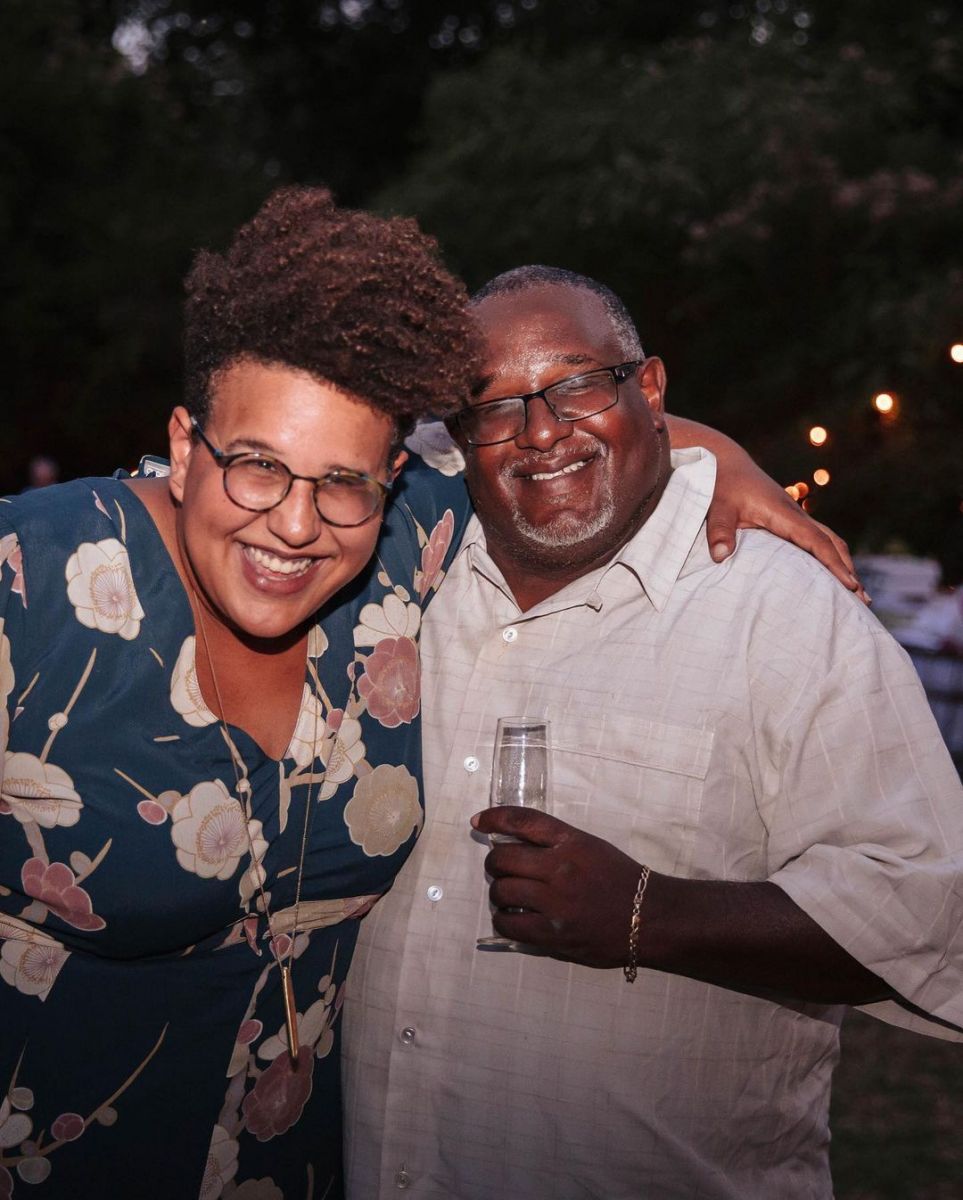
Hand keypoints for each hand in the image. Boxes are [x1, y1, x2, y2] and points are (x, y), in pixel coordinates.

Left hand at [471, 806, 642, 967]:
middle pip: (503, 858)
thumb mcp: (591, 847)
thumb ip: (555, 843)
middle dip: (495, 863)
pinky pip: (509, 924)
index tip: (479, 821)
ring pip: (502, 891)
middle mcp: (561, 868)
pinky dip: (503, 919)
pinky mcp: (553, 934)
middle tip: (500, 869)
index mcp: (571, 842)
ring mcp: (556, 903)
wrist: (649, 918)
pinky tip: (512, 918)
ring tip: (508, 896)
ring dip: (499, 893)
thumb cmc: (619, 880)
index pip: (523, 821)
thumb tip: (511, 842)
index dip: (495, 817)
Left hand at [665, 414, 868, 602]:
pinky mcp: (788, 519)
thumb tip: (721, 556)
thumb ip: (719, 530)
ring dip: (843, 563)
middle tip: (864, 599)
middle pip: (831, 542)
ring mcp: (794, 516)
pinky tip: (829, 573)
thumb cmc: (720, 484)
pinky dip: (829, 555)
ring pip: (828, 540)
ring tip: (856, 591)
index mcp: (783, 513)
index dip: (834, 563)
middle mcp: (795, 514)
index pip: (816, 541)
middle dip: (848, 569)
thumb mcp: (716, 506)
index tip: (849, 585)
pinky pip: (816, 539)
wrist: (724, 462)